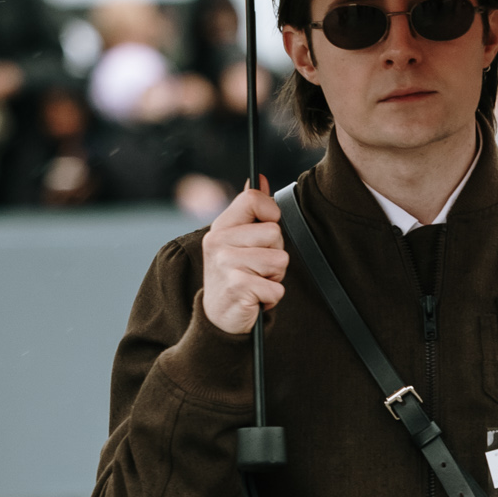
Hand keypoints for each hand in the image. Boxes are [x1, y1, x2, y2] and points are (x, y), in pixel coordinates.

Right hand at [201, 179, 286, 334]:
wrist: (217, 318)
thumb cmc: (233, 276)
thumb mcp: (236, 240)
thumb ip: (249, 210)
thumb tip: (261, 178)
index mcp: (220, 227)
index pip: (253, 199)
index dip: (271, 213)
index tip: (266, 231)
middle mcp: (219, 241)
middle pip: (274, 233)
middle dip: (275, 253)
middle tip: (256, 268)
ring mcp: (227, 264)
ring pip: (280, 260)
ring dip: (274, 277)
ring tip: (255, 282)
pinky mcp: (238, 287)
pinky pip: (277, 288)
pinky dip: (271, 297)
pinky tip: (255, 298)